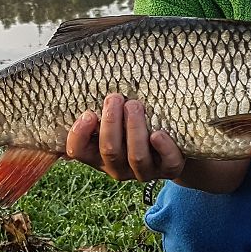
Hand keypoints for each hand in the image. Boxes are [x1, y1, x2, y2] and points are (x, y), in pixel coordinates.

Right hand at [65, 93, 183, 182]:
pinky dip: (163, 148)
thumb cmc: (134, 124)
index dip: (79, 135)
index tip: (88, 114)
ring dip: (134, 128)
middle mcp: (119, 167)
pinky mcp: (170, 168)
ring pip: (136, 156)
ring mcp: (145, 171)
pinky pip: (167, 163)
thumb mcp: (114, 118)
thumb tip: (85, 80)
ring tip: (135, 105)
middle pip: (109, 150)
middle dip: (111, 122)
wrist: (172, 145)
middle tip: (115, 98)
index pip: (79, 151)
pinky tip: (158, 134)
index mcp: (99, 155)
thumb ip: (101, 109)